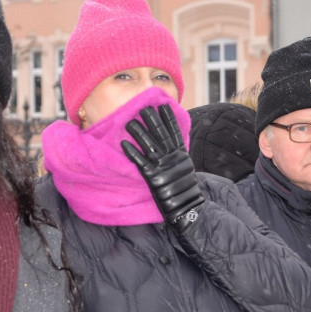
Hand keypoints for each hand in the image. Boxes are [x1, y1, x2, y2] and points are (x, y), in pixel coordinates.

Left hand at [121, 104, 203, 230]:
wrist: (186, 206)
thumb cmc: (184, 187)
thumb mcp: (185, 166)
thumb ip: (178, 153)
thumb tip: (172, 142)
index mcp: (181, 154)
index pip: (175, 132)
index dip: (169, 118)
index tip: (163, 105)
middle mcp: (172, 157)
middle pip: (161, 134)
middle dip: (152, 120)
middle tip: (143, 107)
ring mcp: (162, 167)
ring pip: (149, 145)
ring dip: (138, 133)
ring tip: (129, 122)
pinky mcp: (153, 177)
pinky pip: (140, 162)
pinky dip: (132, 152)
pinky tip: (124, 144)